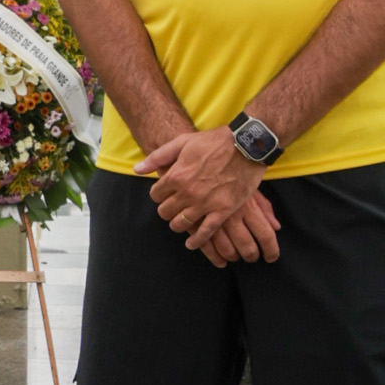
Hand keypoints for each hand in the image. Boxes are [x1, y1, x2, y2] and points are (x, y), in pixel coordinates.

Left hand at [139, 125, 279, 265]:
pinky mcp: (223, 211)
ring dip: (178, 224)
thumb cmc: (214, 141)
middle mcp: (188, 192)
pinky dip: (196, 240)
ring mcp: (205, 203)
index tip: (164, 193)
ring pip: (181, 224)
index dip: (158, 194)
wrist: (246, 145)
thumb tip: (137, 169)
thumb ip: (158, 157)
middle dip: (166, 209)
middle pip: (165, 211)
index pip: (155, 195)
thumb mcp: (183, 142)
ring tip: (181, 220)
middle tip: (172, 206)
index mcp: (176, 175)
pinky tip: (191, 242)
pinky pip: (205, 233)